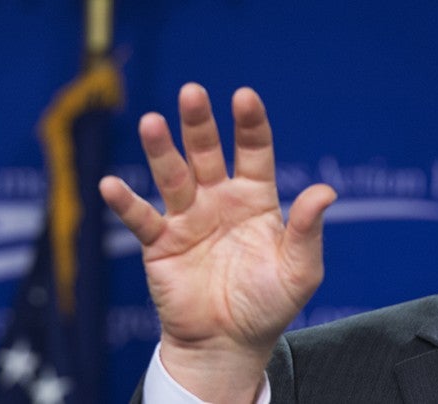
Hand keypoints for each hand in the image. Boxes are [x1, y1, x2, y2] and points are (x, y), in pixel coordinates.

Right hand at [99, 83, 335, 400]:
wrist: (229, 345)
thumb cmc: (268, 305)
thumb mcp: (299, 269)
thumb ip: (306, 230)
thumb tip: (325, 191)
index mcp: (255, 197)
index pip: (252, 150)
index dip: (249, 123)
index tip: (244, 96)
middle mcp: (218, 199)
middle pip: (206, 151)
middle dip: (198, 123)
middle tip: (192, 93)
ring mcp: (186, 218)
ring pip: (171, 176)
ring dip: (160, 150)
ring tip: (151, 123)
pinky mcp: (159, 243)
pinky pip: (141, 218)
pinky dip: (125, 202)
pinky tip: (111, 184)